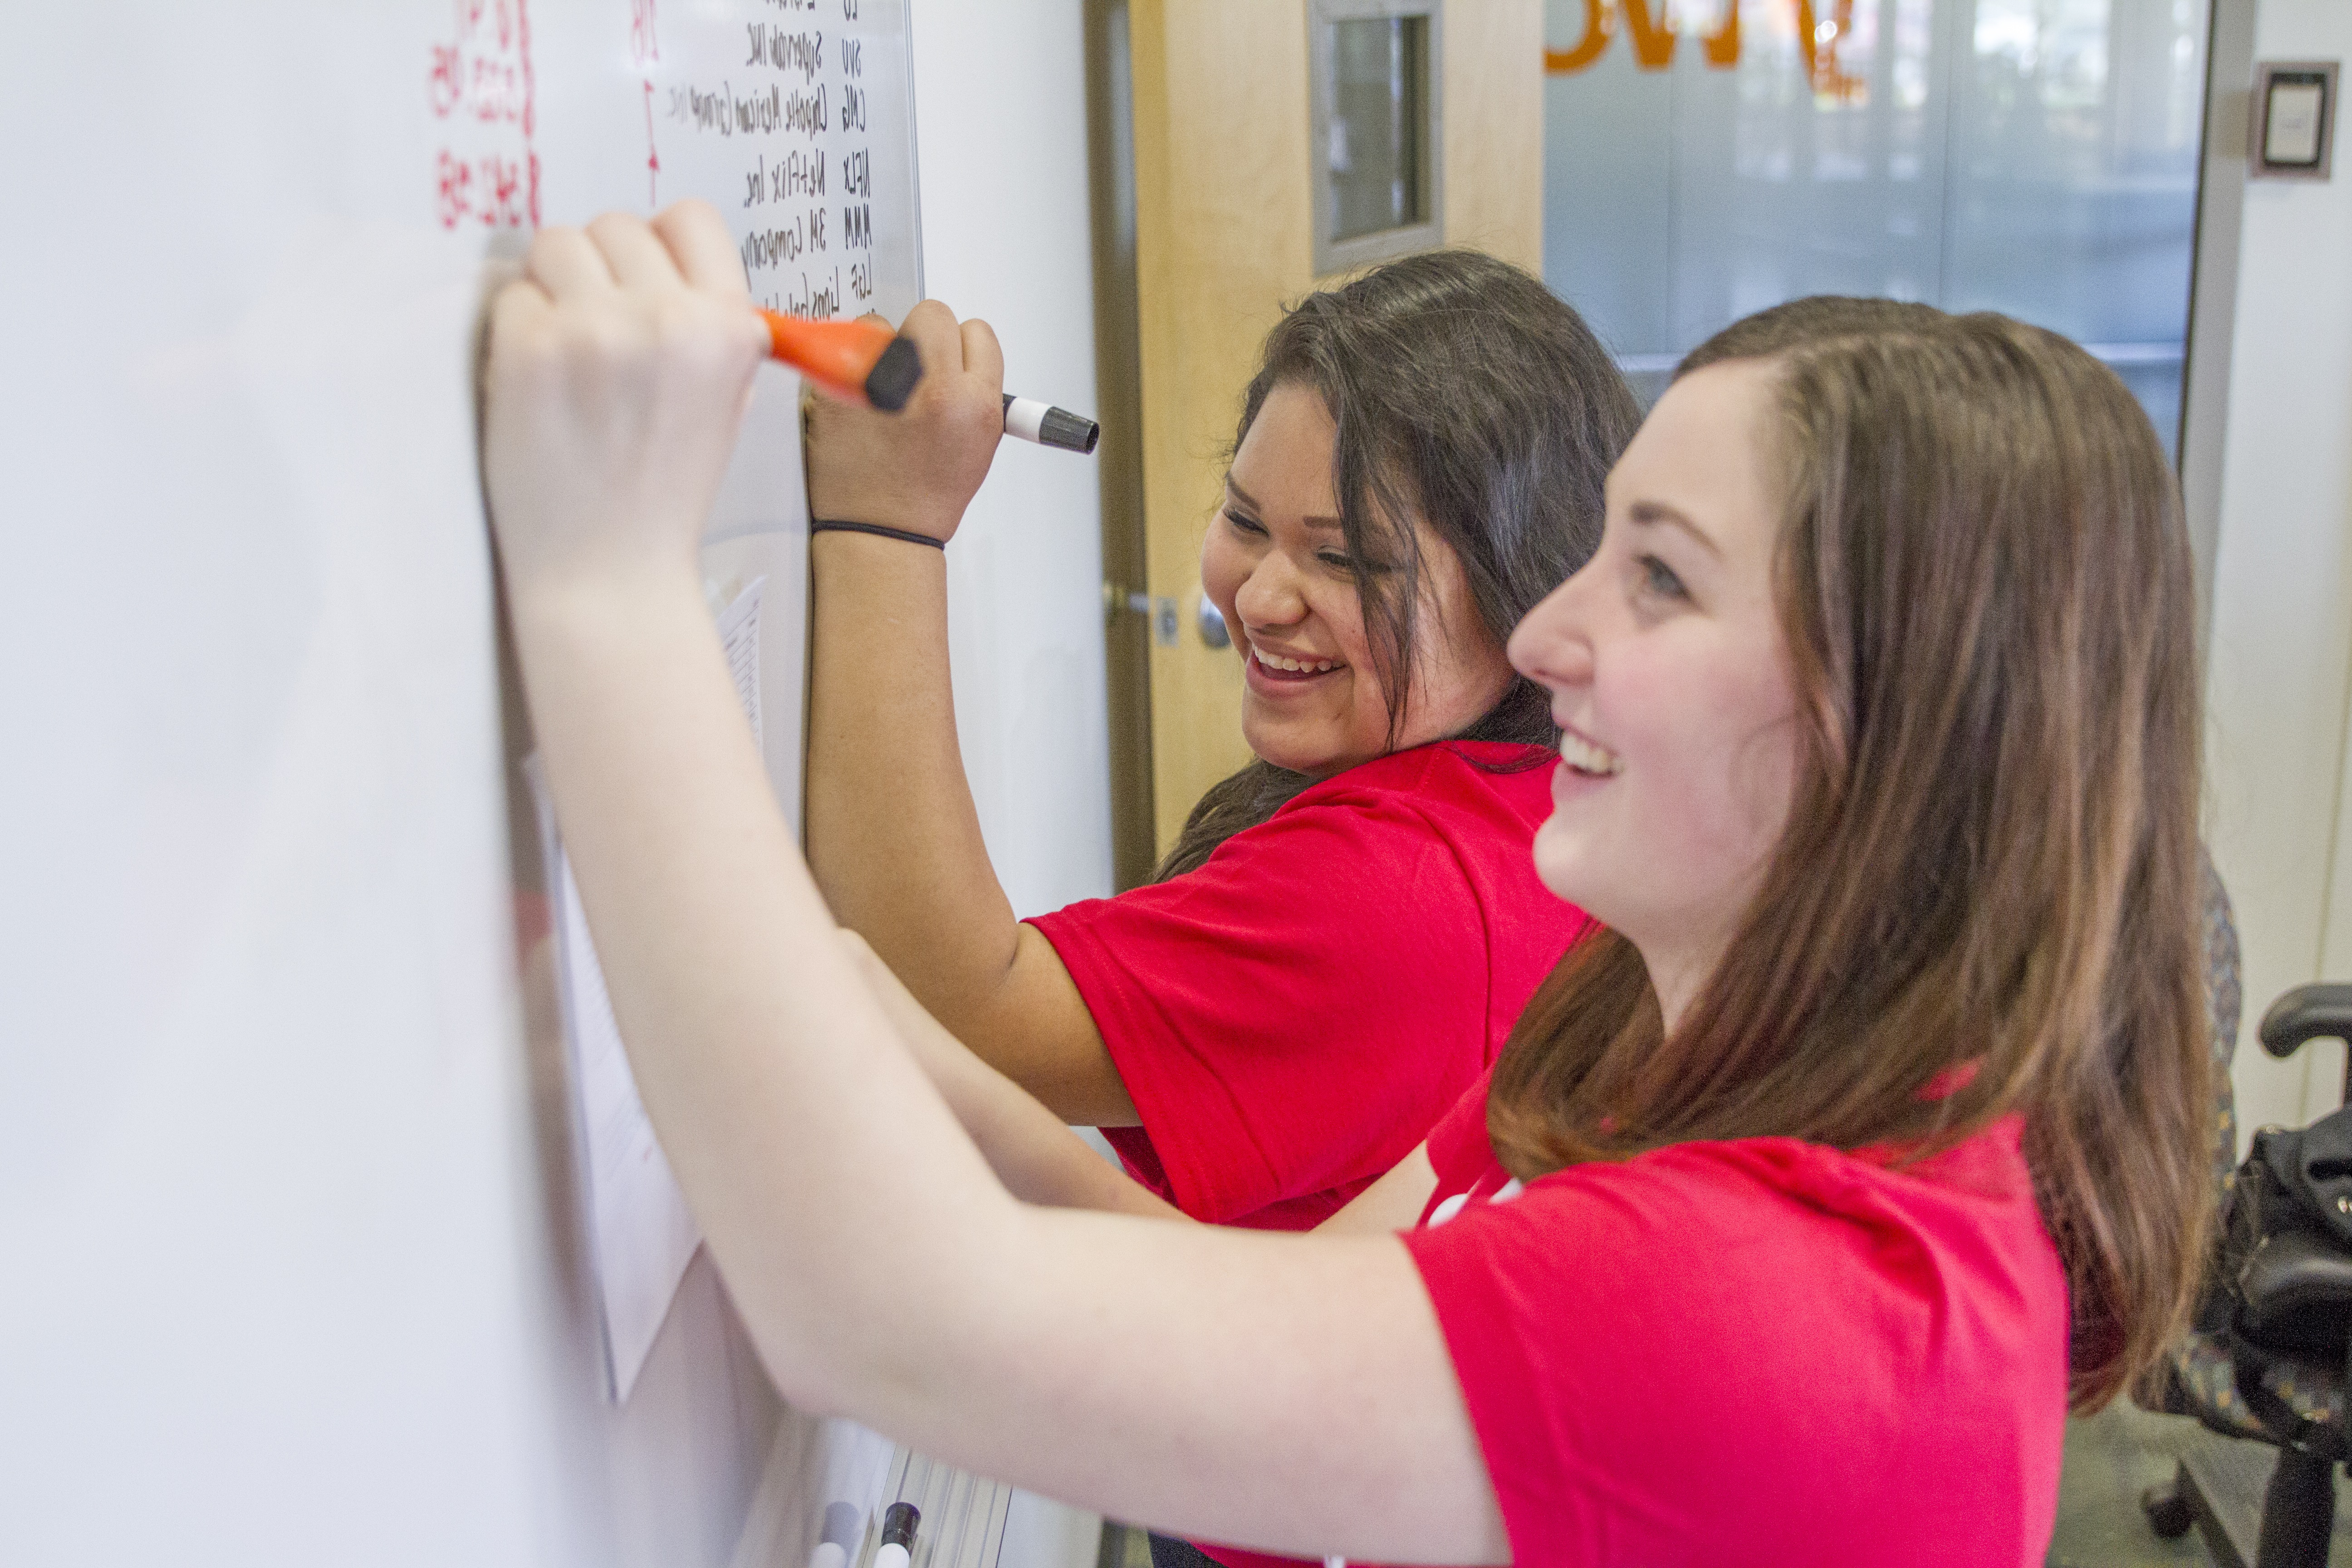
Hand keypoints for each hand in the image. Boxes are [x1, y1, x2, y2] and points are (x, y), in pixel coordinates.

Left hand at [482, 201, 770, 605]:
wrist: (609, 574)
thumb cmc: (664, 492)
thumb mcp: (726, 403)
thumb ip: (708, 327)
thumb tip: (661, 262)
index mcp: (729, 329)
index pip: (691, 217)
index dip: (660, 244)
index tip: (643, 281)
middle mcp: (669, 318)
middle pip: (615, 225)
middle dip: (600, 270)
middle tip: (596, 331)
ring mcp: (597, 330)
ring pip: (556, 242)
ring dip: (553, 286)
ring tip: (564, 350)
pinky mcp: (530, 349)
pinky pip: (512, 294)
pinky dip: (517, 329)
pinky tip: (537, 382)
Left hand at [804, 299, 1004, 542]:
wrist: (881, 530)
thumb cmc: (927, 495)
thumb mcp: (979, 445)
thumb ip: (974, 392)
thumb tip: (957, 353)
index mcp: (976, 402)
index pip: (977, 333)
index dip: (961, 346)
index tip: (949, 360)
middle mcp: (934, 389)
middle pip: (933, 314)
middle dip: (924, 335)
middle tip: (914, 368)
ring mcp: (884, 386)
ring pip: (882, 324)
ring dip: (880, 347)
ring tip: (880, 390)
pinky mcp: (839, 390)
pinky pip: (841, 349)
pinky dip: (845, 366)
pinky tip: (855, 399)